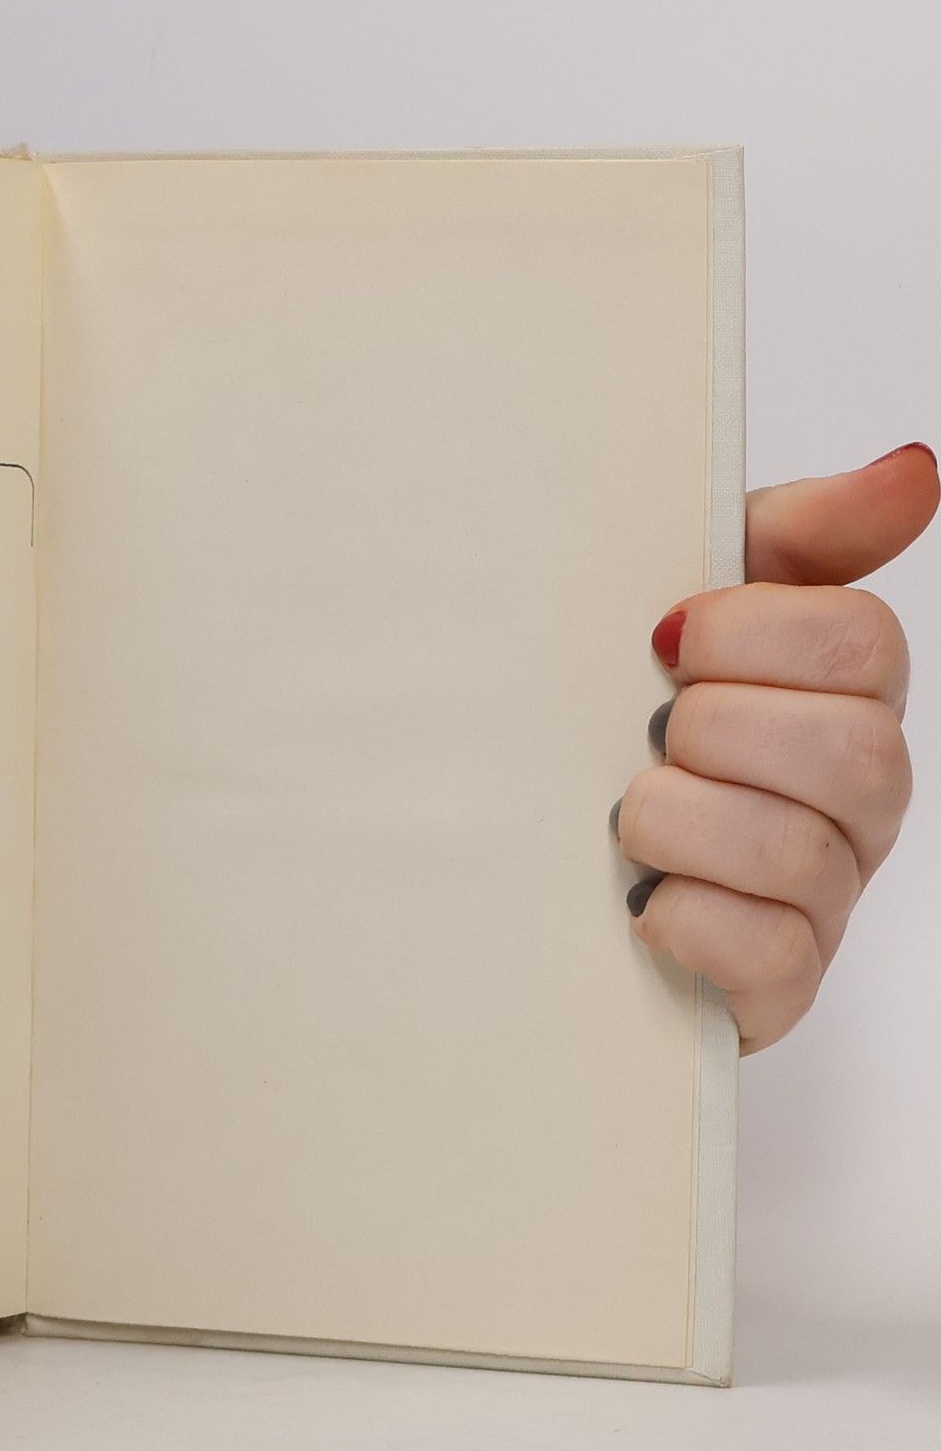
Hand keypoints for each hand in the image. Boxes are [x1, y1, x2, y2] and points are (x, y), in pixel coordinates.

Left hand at [616, 444, 938, 1049]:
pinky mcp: (774, 983)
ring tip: (627, 817)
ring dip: (679, 822)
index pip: (863, 642)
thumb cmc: (625, 722)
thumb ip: (792, 535)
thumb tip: (912, 467)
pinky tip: (638, 900)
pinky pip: (765, 953)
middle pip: (852, 752)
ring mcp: (824, 896)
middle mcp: (855, 799)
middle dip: (717, 732)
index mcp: (843, 697)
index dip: (753, 633)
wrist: (546, 865)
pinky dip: (686, 919)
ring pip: (794, 851)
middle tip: (648, 734)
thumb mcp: (691, 609)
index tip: (665, 638)